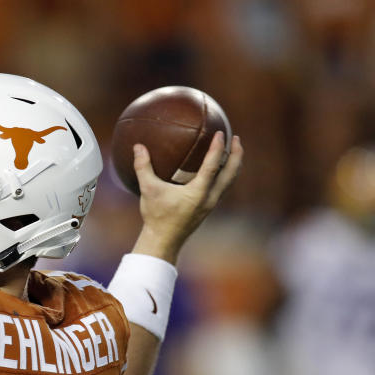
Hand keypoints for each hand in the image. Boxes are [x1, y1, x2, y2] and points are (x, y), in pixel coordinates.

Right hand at [133, 131, 243, 263]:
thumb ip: (143, 167)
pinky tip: (218, 171)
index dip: (218, 148)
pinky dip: (225, 176)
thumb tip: (138, 146)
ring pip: (230, 181)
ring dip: (233, 165)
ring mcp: (211, 204)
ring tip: (232, 152)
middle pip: (231, 173)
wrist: (163, 241)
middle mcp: (209, 198)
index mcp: (198, 192)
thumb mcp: (148, 190)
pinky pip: (222, 188)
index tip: (221, 133)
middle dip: (236, 154)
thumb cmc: (156, 216)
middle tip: (236, 138)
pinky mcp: (208, 208)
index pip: (213, 165)